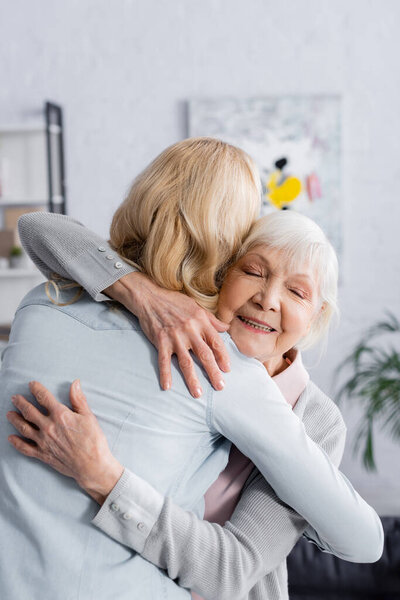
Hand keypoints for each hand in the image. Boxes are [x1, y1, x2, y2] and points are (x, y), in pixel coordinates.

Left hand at [6, 380, 123, 504]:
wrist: (92, 465)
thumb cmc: (93, 440)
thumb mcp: (88, 416)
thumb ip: (78, 399)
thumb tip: (75, 383)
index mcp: (60, 415)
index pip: (44, 397)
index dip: (36, 389)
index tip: (31, 384)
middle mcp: (48, 427)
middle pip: (29, 411)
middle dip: (21, 403)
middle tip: (15, 398)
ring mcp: (43, 441)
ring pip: (24, 428)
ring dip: (15, 419)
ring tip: (9, 413)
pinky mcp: (43, 454)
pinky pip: (25, 448)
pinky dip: (16, 443)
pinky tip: (11, 438)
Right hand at [105, 272, 230, 397]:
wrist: (150, 297)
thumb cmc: (174, 301)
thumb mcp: (196, 306)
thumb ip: (212, 319)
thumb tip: (226, 327)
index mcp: (201, 321)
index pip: (216, 342)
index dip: (223, 357)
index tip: (227, 369)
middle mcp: (190, 330)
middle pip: (204, 355)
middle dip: (213, 372)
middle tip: (219, 386)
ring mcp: (175, 337)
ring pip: (186, 362)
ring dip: (192, 379)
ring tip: (198, 393)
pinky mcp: (161, 341)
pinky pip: (164, 361)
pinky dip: (165, 374)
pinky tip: (167, 386)